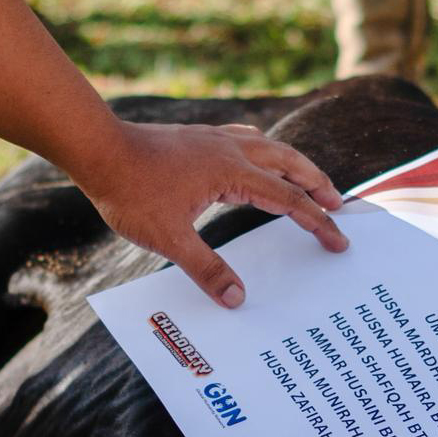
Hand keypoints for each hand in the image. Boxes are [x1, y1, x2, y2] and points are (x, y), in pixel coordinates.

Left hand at [71, 121, 349, 307]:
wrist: (98, 148)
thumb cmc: (131, 191)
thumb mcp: (168, 239)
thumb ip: (206, 269)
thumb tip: (237, 299)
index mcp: (233, 174)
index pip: (289, 200)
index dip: (318, 222)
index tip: (338, 240)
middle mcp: (232, 150)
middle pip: (290, 163)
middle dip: (318, 184)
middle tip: (340, 205)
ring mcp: (215, 139)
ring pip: (271, 147)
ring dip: (296, 165)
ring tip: (309, 179)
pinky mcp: (200, 137)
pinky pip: (247, 140)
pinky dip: (265, 151)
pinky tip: (258, 155)